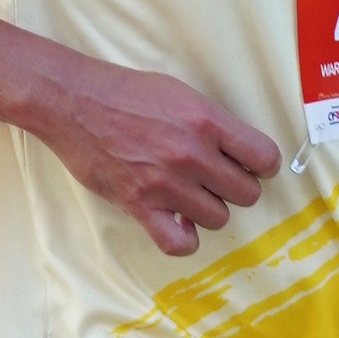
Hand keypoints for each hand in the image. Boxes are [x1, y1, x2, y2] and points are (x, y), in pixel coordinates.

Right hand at [29, 56, 280, 258]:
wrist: (73, 101)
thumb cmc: (125, 93)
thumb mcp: (181, 94)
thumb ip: (213, 124)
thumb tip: (240, 155)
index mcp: (206, 121)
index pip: (265, 158)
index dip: (261, 165)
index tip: (249, 166)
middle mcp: (191, 154)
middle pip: (246, 193)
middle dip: (234, 188)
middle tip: (213, 180)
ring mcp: (166, 183)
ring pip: (218, 218)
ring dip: (208, 211)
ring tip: (189, 196)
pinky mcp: (140, 205)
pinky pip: (179, 243)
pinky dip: (183, 238)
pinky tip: (177, 222)